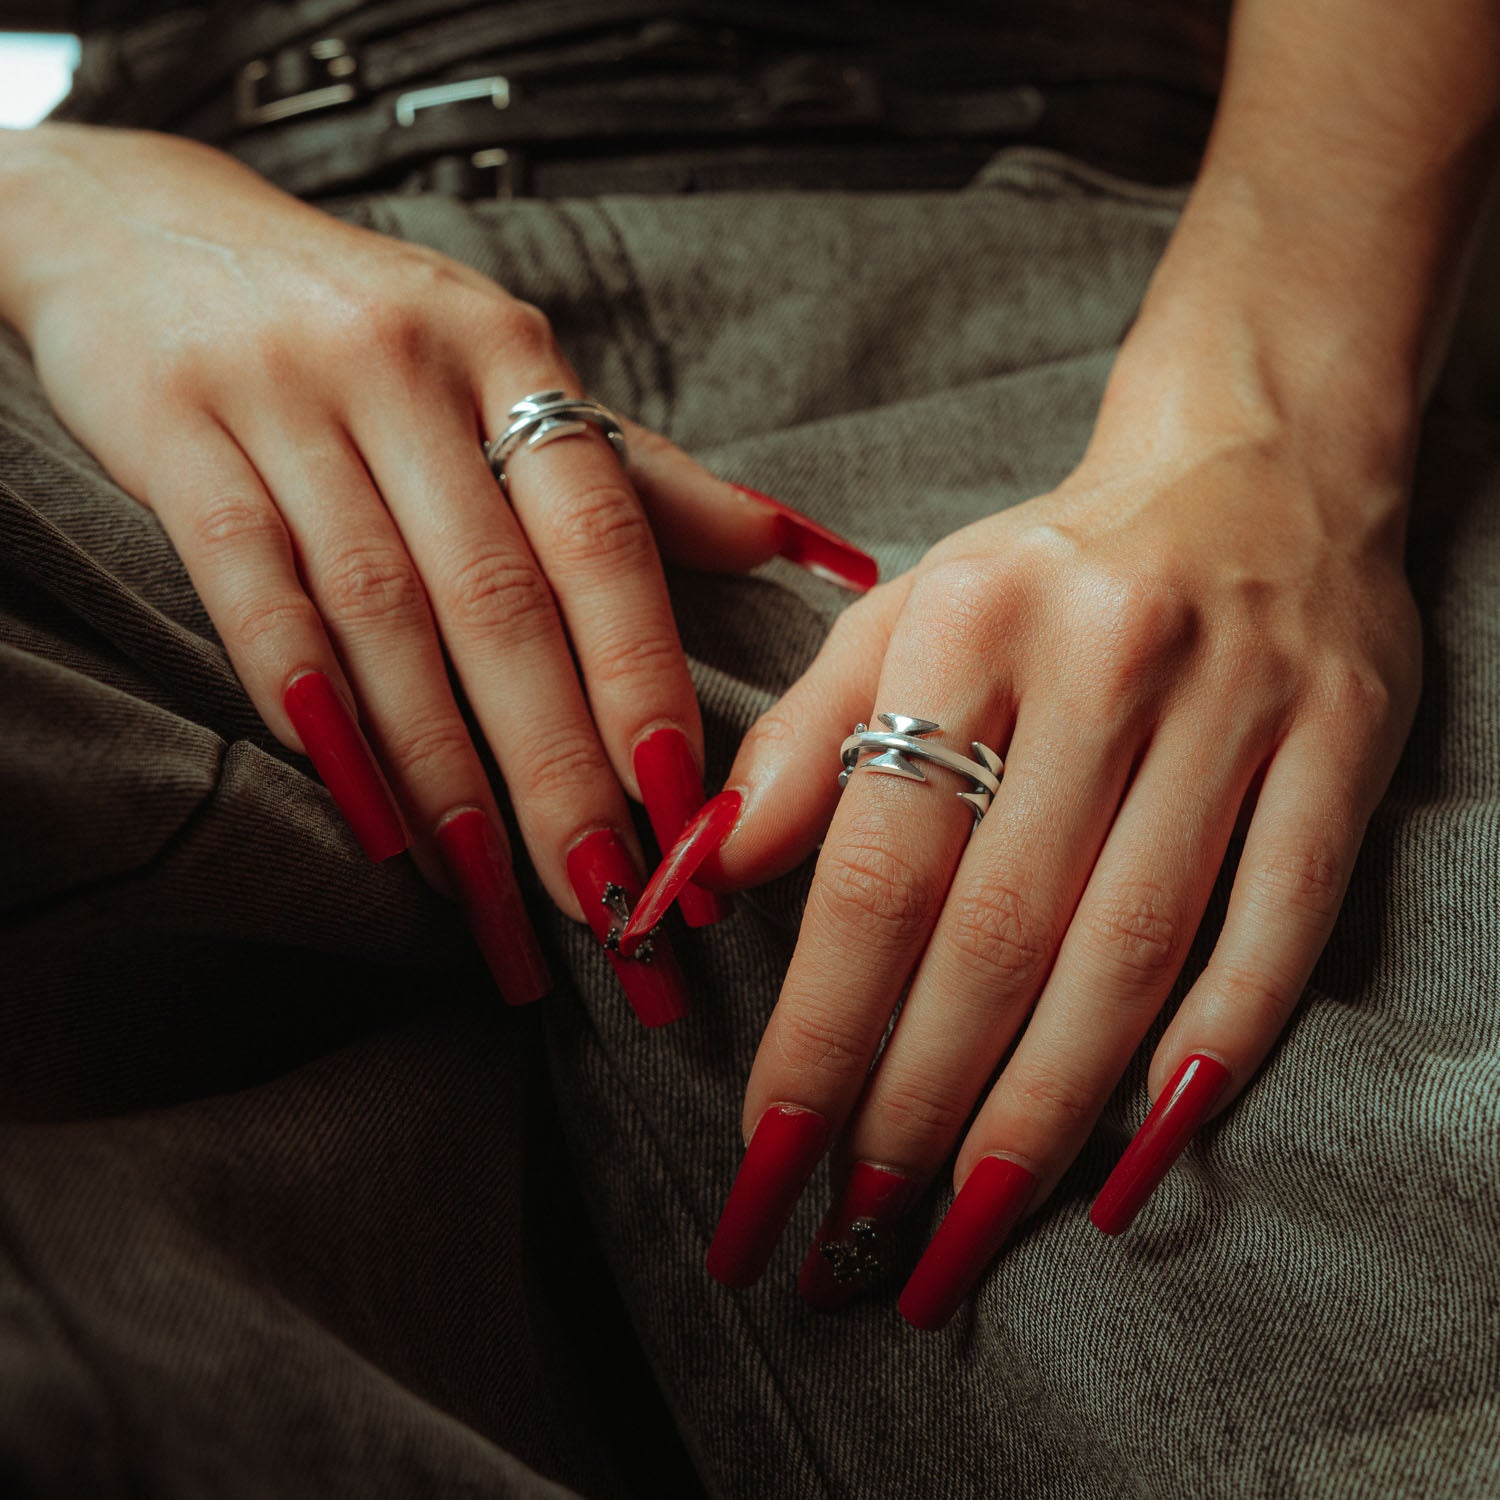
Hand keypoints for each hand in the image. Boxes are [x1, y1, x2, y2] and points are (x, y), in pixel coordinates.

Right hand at [0, 124, 873, 1016]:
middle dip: (561, 769)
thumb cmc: (366, 327)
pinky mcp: (179, 443)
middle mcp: (406, 375)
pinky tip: (372, 818)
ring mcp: (287, 405)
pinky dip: (316, 715)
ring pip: (385, 622)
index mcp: (510, 356)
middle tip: (609, 904)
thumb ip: (640, 473)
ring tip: (498, 899)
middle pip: (500, 604)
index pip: (600, 537)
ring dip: (447, 777)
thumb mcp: (504, 368)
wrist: (145, 231)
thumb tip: (797, 543)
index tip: (687, 810)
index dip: (645, 677)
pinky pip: (254, 598)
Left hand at [693, 355, 1421, 1322]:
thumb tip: (700, 878)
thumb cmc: (1048, 569)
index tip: (767, 1152)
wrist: (1251, 462)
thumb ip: (800, 743)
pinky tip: (1135, 1159)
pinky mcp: (1343, 745)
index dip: (819, 1026)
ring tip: (960, 1230)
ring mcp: (1236, 707)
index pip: (875, 869)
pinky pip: (1280, 925)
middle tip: (851, 1232)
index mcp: (967, 625)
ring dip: (1039, 1113)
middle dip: (915, 1101)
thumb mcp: (903, 614)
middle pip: (997, 931)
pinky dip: (1212, 1050)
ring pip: (1130, 952)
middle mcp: (1103, 664)